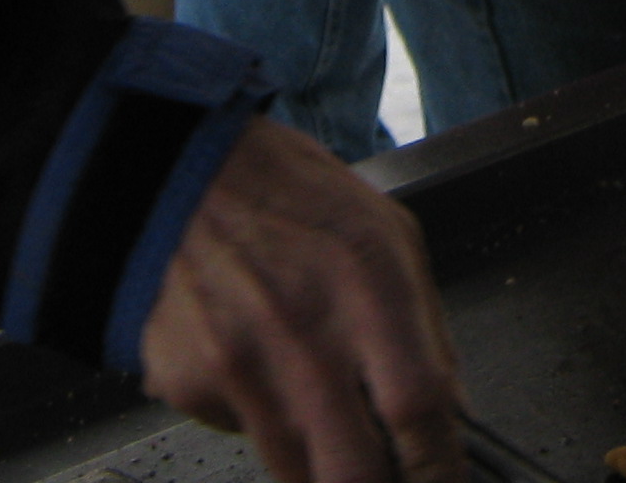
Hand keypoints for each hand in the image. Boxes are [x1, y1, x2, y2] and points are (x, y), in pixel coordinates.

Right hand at [139, 116, 464, 482]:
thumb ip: (426, 327)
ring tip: (321, 405)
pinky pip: (242, 436)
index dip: (439, 468)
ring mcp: (240, 368)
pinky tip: (260, 367)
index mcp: (368, 285)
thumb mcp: (387, 234)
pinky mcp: (188, 387)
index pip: (420, 412)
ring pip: (297, 474)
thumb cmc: (287, 197)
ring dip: (323, 462)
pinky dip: (262, 421)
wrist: (173, 174)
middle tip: (387, 475)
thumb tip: (452, 412)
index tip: (444, 479)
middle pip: (355, 476)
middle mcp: (304, 334)